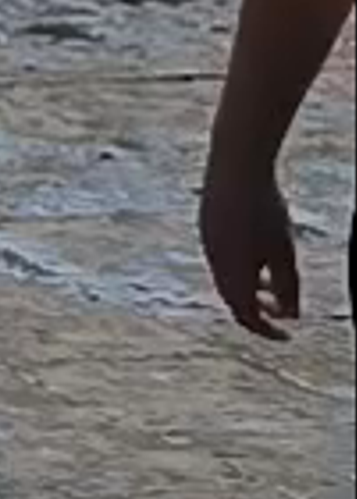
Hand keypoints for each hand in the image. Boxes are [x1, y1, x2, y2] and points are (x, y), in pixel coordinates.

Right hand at [201, 134, 304, 339]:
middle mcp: (214, 263)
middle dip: (258, 311)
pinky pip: (220, 259)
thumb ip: (289, 287)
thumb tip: (292, 316)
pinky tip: (255, 253)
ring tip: (270, 283)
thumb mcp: (285, 252)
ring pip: (226, 279)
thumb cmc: (265, 208)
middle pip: (234, 301)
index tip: (288, 336)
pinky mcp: (206, 225)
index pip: (248, 317)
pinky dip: (239, 269)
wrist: (235, 163)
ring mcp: (207, 243)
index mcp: (233, 274)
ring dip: (249, 289)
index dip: (268, 331)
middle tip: (280, 313)